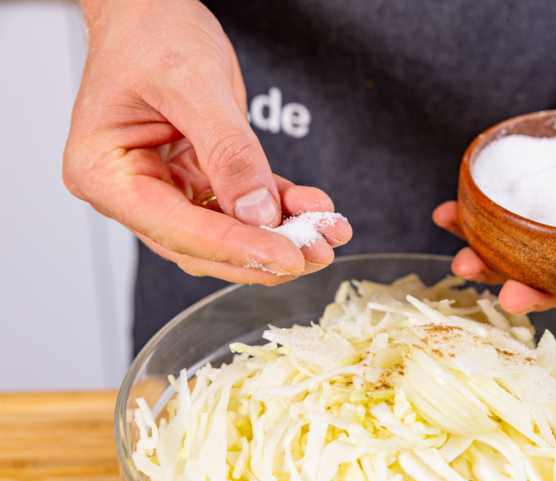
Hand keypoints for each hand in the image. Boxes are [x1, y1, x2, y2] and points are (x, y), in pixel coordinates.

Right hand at [64, 0, 350, 284]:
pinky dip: (282, 207)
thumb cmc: (150, 32)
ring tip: (327, 233)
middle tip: (315, 253)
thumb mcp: (193, 83)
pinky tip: (314, 208)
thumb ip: (228, 150)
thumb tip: (258, 211)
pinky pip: (244, 204)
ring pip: (228, 231)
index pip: (176, 228)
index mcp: (104, 172)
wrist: (154, 9)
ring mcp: (167, 188)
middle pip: (202, 243)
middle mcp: (131, 190)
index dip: (236, 247)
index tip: (285, 257)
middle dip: (263, 251)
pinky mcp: (199, 179)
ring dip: (281, 234)